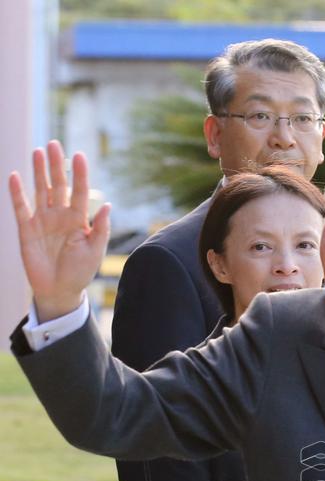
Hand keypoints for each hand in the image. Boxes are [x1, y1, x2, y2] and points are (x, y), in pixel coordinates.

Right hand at [8, 140, 109, 321]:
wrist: (59, 291)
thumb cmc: (80, 272)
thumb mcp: (94, 252)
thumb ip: (100, 229)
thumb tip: (108, 206)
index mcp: (79, 220)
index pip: (81, 191)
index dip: (79, 174)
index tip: (79, 155)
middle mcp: (60, 216)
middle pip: (58, 185)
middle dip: (56, 165)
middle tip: (54, 144)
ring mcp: (43, 220)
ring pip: (40, 190)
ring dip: (39, 172)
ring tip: (38, 152)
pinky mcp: (27, 229)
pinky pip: (21, 207)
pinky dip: (17, 193)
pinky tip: (15, 176)